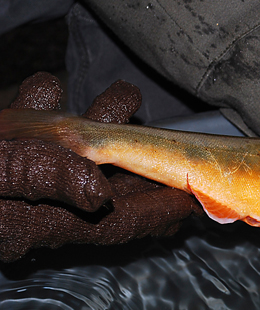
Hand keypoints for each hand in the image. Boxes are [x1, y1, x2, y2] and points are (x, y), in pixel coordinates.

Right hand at [0, 73, 198, 260]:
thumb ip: (44, 180)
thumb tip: (101, 194)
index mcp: (37, 222)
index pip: (115, 222)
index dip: (157, 211)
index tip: (192, 201)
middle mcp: (28, 206)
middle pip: (101, 185)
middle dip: (137, 156)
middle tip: (169, 136)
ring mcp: (7, 178)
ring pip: (65, 152)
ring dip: (95, 121)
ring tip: (123, 92)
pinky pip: (18, 133)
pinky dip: (37, 107)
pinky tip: (46, 87)